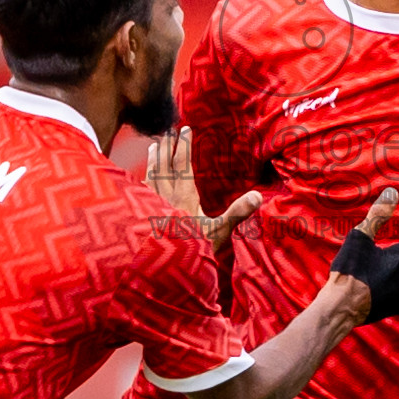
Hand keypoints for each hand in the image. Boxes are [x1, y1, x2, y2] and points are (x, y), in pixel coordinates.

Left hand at [146, 127, 259, 249]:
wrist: (157, 269)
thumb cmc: (189, 250)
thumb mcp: (218, 232)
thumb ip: (237, 213)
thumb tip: (258, 196)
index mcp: (184, 196)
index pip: (183, 163)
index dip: (184, 145)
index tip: (186, 129)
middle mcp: (164, 196)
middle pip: (165, 164)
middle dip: (168, 146)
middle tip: (169, 131)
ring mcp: (150, 205)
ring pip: (151, 175)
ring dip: (154, 159)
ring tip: (155, 146)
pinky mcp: (140, 216)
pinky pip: (140, 191)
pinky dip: (142, 180)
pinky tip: (141, 180)